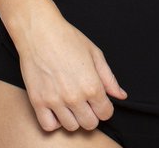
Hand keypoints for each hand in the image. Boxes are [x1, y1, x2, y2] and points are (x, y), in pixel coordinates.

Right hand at [12, 10, 128, 132]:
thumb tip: (121, 95)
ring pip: (71, 127)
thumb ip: (109, 78)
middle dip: (92, 114)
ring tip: (71, 103)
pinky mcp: (37, 101)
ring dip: (74, 117)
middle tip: (86, 102)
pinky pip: (49, 126)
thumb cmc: (67, 38)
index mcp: (91, 85)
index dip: (105, 107)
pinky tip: (57, 108)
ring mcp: (55, 101)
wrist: (39, 31)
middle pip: (90, 123)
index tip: (100, 101)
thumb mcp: (95, 53)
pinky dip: (55, 121)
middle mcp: (74, 96)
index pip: (105, 113)